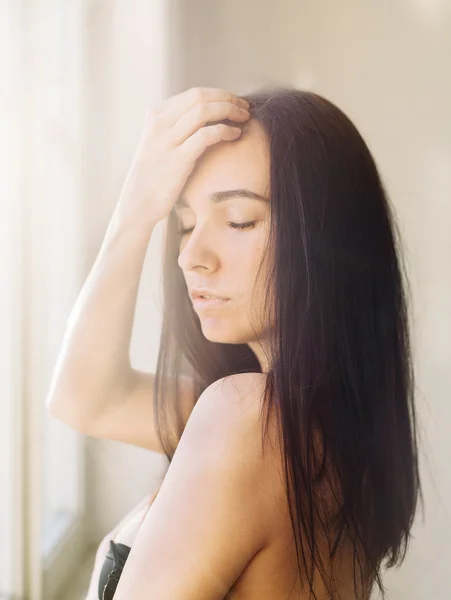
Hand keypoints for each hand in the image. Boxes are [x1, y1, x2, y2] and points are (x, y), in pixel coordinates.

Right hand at [111, 87, 250, 231]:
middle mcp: (160, 122)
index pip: (194, 94)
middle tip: (245, 107)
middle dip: (227, 98)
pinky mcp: (179, 158)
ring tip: (245, 118)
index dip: (219, 95)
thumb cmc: (153, 176)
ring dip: (230, 110)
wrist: (138, 202)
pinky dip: (225, 131)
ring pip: (204, 110)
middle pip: (200, 97)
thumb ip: (175, 128)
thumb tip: (204, 118)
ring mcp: (168, 139)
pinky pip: (207, 135)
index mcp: (156, 115)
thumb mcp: (159, 143)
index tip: (235, 102)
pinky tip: (236, 135)